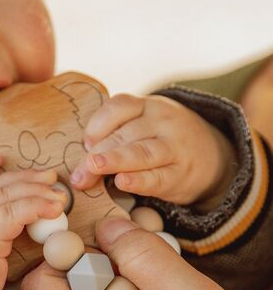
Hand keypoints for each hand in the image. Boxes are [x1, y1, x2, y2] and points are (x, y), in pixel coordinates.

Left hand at [70, 93, 235, 206]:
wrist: (212, 155)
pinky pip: (159, 177)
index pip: (120, 106)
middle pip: (125, 134)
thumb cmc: (160, 138)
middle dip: (98, 153)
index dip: (98, 123)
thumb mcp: (143, 124)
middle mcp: (162, 122)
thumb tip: (80, 155)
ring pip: (142, 152)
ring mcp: (174, 147)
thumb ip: (114, 133)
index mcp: (146, 106)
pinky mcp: (181, 174)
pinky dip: (140, 181)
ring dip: (116, 161)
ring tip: (94, 168)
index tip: (85, 142)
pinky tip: (123, 183)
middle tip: (78, 172)